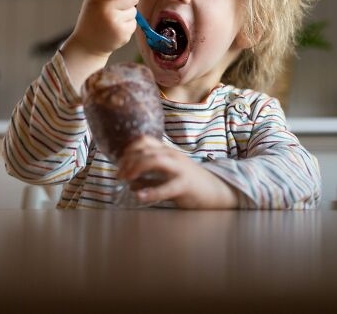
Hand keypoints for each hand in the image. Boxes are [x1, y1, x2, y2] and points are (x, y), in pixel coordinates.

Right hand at [68, 0, 138, 57]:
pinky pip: (134, 23)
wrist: (88, 45)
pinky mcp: (124, 35)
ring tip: (114, 19)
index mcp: (100, 0)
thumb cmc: (91, 19)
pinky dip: (127, 24)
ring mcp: (117, 25)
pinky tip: (116, 28)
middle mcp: (108, 12)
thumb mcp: (93, 1)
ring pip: (134, 11)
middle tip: (123, 2)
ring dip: (127, 13)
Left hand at [117, 136, 239, 208]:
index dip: (129, 149)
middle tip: (119, 175)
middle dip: (128, 160)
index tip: (120, 163)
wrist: (217, 192)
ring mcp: (180, 169)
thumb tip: (131, 184)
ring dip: (136, 167)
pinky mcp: (186, 185)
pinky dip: (151, 191)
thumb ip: (150, 179)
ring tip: (125, 179)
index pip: (145, 141)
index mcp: (169, 152)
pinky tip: (139, 196)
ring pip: (155, 160)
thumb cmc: (190, 184)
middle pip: (146, 150)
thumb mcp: (168, 177)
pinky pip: (167, 187)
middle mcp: (174, 156)